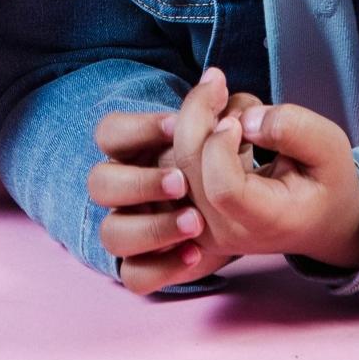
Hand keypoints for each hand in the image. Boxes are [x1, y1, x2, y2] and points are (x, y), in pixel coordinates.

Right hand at [89, 75, 251, 295]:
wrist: (260, 208)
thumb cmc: (237, 162)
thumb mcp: (233, 129)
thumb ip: (221, 107)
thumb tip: (216, 84)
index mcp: (136, 151)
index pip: (108, 133)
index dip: (135, 129)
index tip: (176, 126)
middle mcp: (125, 190)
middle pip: (98, 183)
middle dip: (139, 182)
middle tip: (182, 181)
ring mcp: (133, 229)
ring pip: (111, 234)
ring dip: (150, 227)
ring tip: (195, 222)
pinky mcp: (149, 264)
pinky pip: (134, 275)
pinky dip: (161, 267)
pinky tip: (196, 253)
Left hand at [190, 96, 358, 267]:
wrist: (318, 219)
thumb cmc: (326, 182)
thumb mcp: (331, 147)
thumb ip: (294, 129)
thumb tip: (246, 120)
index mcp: (265, 221)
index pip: (222, 188)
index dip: (220, 145)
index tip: (239, 118)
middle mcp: (225, 231)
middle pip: (188, 166)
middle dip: (197, 112)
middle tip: (217, 79)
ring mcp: (201, 225)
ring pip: (173, 160)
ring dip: (195, 120)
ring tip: (232, 110)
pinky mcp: (188, 210)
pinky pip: (171, 163)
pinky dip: (189, 133)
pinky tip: (217, 124)